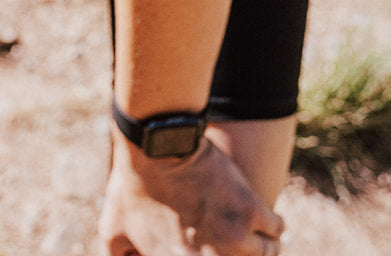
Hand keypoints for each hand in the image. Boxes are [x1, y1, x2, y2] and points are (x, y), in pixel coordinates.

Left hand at [99, 136, 283, 255]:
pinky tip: (262, 221)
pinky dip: (272, 228)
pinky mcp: (252, 211)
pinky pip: (277, 230)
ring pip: (267, 255)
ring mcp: (237, 240)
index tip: (210, 247)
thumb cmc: (132, 187)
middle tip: (233, 245)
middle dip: (237, 254)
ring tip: (253, 239)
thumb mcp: (113, 232)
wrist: (156, 146)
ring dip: (261, 248)